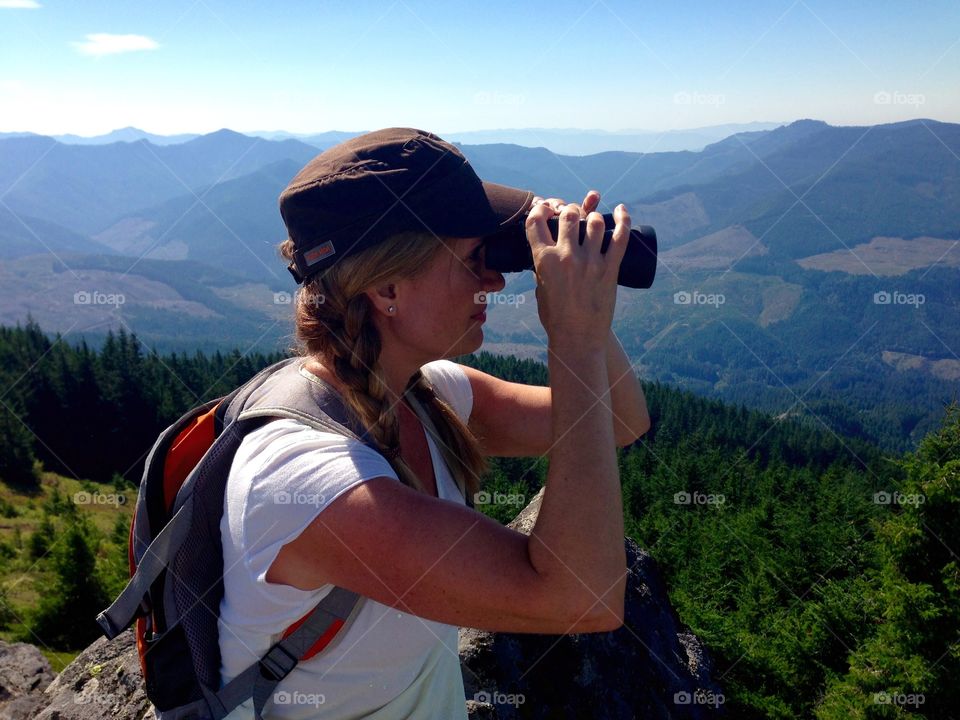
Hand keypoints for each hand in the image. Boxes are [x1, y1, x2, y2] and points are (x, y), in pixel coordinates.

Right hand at [524, 191, 629, 350]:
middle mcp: (566, 257)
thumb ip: (541, 268)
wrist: (577, 339)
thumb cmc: (556, 318)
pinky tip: (622, 210)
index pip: (536, 221)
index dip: (540, 210)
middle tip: (572, 216)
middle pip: (568, 215)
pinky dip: (624, 219)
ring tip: (592, 222)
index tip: (546, 211)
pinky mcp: (610, 270)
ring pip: (594, 221)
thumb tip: (544, 251)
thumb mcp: (540, 288)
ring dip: (593, 217)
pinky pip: (620, 237)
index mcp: (543, 260)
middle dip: (569, 210)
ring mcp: (590, 262)